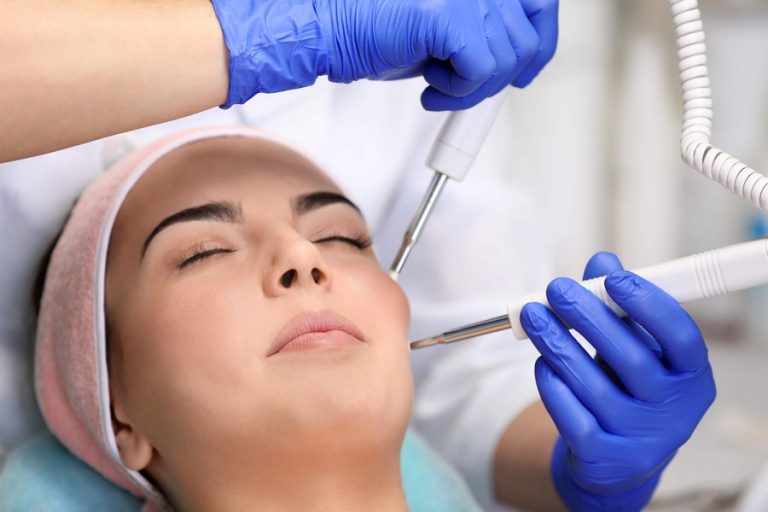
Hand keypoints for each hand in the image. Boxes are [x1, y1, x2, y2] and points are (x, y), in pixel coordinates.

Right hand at [211, 0, 557, 109]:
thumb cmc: (371, 26)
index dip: (539, 41)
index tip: (526, 69)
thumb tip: (516, 57)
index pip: (538, 2)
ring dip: (473, 87)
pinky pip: (482, 71)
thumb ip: (481, 30)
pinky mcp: (453, 15)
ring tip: (438, 82)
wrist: (327, 29)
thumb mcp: (442, 26)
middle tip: (465, 85)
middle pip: (528, 34)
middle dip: (500, 74)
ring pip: (507, 58)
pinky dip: (458, 92)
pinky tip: (430, 86)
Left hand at [520, 252, 715, 511]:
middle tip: (556, 288)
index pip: (680, 337)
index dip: (648, 305)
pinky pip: (571, 416)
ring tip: (534, 315)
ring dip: (558, 344)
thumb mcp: (635, 346)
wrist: (617, 459)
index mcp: (691, 377)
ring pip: (593, 386)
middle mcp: (673, 411)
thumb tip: (601, 260)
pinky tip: (541, 361)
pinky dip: (552, 384)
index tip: (612, 277)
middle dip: (588, 317)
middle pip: (630, 359)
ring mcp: (639, 438)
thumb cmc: (629, 388)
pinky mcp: (604, 457)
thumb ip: (620, 305)